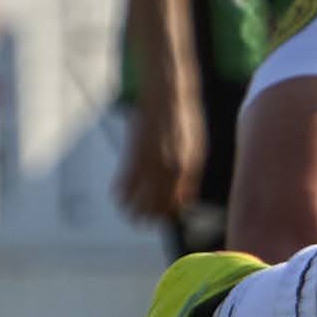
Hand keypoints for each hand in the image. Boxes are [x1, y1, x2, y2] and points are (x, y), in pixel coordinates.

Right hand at [113, 90, 197, 229]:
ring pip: (137, 202)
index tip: (163, 216)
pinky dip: (121, 196)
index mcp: (187, 169)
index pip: (176, 205)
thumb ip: (191, 177)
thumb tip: (184, 200)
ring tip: (132, 215)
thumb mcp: (196, 150)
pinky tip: (121, 198)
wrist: (168, 96)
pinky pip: (123, 186)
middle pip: (156, 208)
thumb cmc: (184, 123)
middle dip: (150, 218)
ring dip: (133, 212)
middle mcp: (168, 170)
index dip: (169, 214)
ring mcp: (149, 163)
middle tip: (146, 220)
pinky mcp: (133, 155)